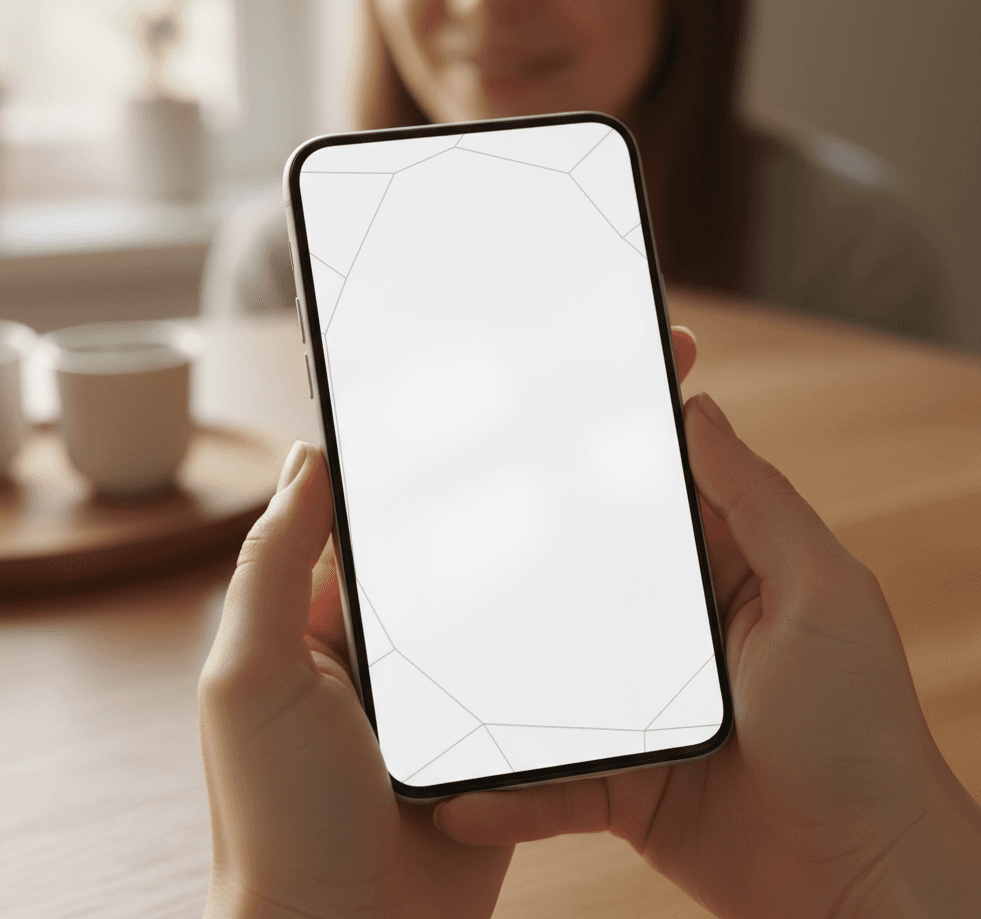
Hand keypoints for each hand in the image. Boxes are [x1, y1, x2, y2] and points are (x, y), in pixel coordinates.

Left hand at [199, 328, 696, 918]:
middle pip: (461, 524)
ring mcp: (456, 672)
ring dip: (560, 521)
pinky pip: (546, 648)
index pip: (383, 496)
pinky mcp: (506, 718)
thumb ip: (274, 565)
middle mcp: (397, 629)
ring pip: (513, 577)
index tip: (484, 367)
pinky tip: (632, 557)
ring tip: (629, 445)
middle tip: (588, 382)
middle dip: (517, 457)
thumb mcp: (249, 677)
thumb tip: (312, 453)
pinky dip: (581, 605)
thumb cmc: (278, 821)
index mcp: (332, 604)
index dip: (428, 433)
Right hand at [436, 393, 980, 916]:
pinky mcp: (621, 784)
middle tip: (438, 535)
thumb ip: (760, 502)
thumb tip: (699, 409)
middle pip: (581, 586)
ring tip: (421, 664)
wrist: (857, 887)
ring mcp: (640, 712)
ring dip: (493, 680)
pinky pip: (551, 784)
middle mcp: (674, 639)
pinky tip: (455, 796)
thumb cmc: (861, 732)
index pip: (648, 503)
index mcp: (723, 578)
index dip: (594, 461)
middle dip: (518, 565)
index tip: (525, 427)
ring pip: (548, 683)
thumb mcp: (825, 594)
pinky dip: (508, 793)